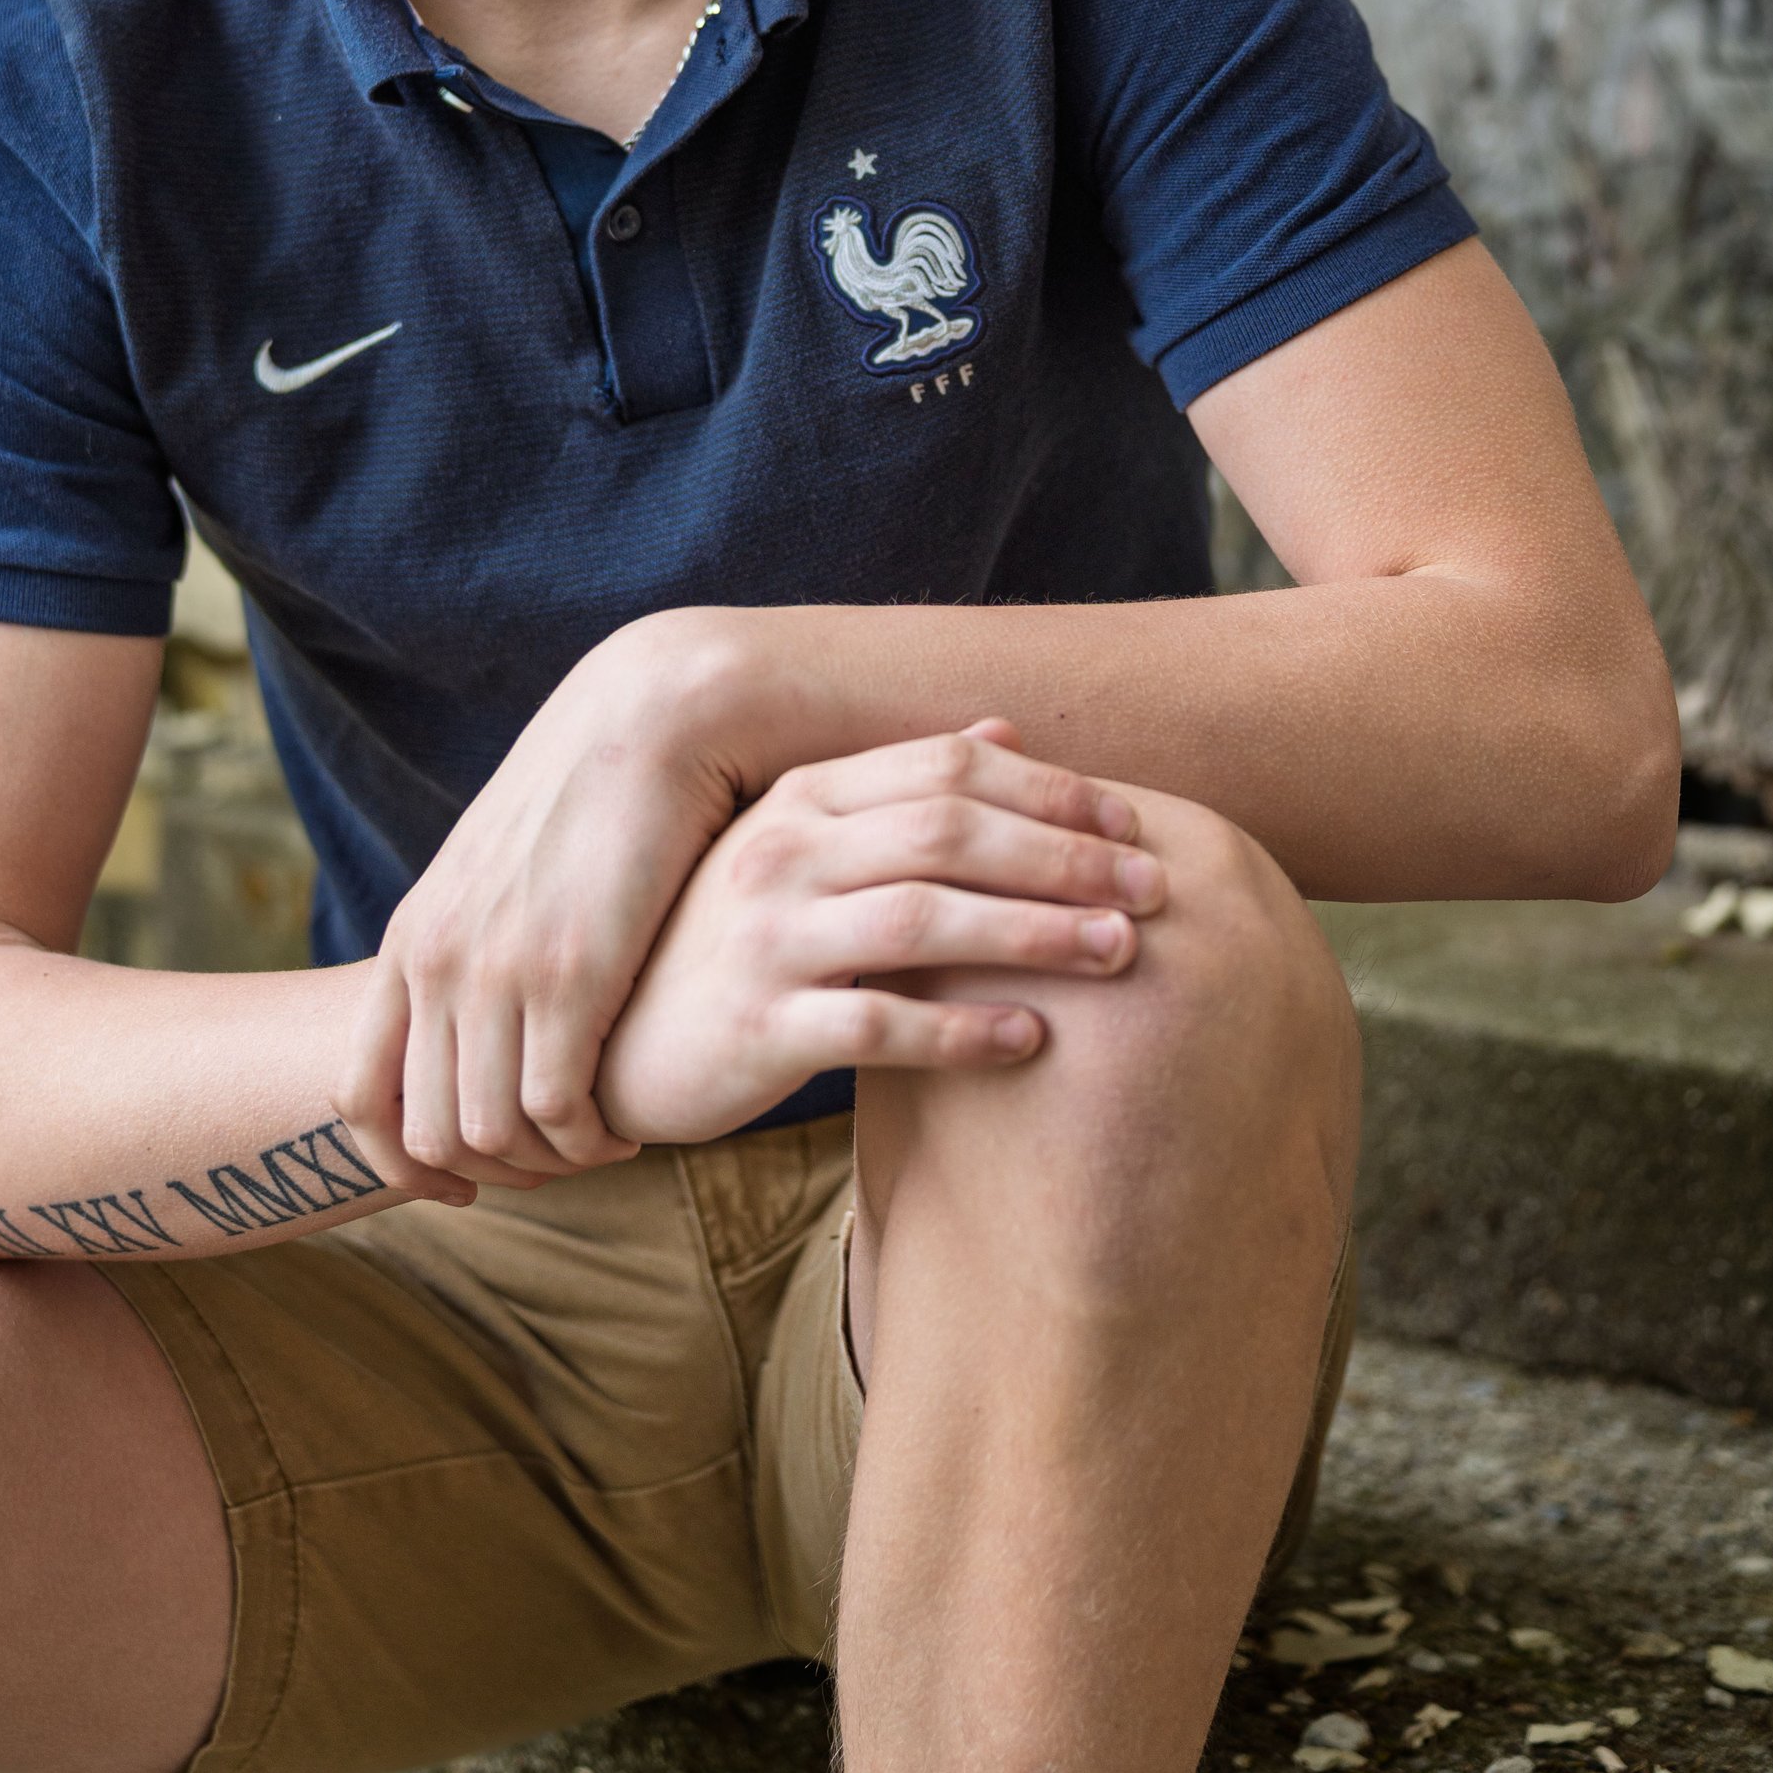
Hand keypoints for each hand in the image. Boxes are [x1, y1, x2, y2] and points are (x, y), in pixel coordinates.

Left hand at [338, 612, 762, 1193]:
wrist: (652, 720)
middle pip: (427, 1133)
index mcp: (412, 940)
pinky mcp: (570, 974)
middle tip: (558, 1161)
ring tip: (600, 1141)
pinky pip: (558, 1114)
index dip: (405, 1167)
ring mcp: (496, 969)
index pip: (358, 1098)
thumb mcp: (499, 874)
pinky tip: (630, 1122)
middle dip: (494, 1173)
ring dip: (550, 1163)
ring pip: (492, 1137)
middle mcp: (437, 961)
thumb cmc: (591, 803)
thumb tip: (472, 1026)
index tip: (467, 1186)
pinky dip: (593, 1141)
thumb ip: (471, 945)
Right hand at [595, 726, 1165, 1148]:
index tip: (1133, 818)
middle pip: (948, 835)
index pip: (944, 770)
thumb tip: (1006, 729)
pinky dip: (962, 1028)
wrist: (617, 1043)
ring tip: (1122, 953)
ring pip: (924, 919)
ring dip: (1035, 933)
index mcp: (803, 800)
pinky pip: (877, 1022)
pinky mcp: (759, 1027)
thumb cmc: (731, 941)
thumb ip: (898, 791)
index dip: (1046, 790)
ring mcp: (766, 939)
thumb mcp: (803, 849)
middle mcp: (783, 855)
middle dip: (1064, 857)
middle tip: (1155, 886)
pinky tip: (1031, 1038)